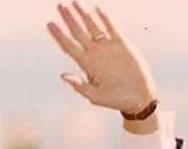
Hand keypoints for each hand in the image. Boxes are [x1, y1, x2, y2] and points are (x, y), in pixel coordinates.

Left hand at [45, 5, 156, 119]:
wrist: (138, 97)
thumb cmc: (116, 100)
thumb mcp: (96, 96)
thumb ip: (80, 86)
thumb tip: (62, 76)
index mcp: (86, 64)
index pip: (69, 46)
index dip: (59, 35)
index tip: (49, 23)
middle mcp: (94, 53)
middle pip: (77, 32)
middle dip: (68, 19)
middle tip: (59, 6)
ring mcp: (107, 47)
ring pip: (92, 26)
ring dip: (83, 14)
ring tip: (74, 2)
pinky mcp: (121, 44)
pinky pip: (110, 27)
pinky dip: (104, 18)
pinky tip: (97, 9)